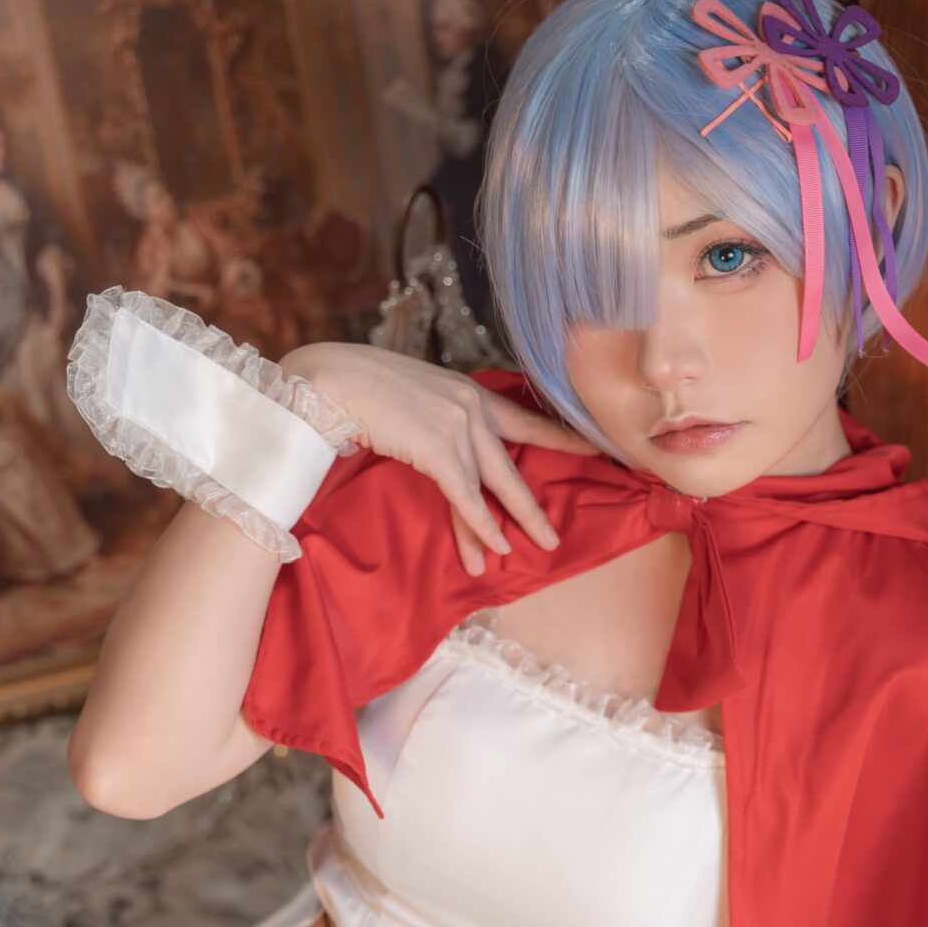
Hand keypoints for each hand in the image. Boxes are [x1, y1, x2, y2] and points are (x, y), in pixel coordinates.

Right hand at [283, 342, 598, 575]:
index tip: (594, 446)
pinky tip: (496, 546)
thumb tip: (438, 441)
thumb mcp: (414, 396)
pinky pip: (466, 497)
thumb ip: (437, 417)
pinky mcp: (439, 450)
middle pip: (517, 460)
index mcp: (469, 392)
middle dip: (539, 497)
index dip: (561, 435)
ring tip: (539, 547)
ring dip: (517, 521)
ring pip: (496, 485)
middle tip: (561, 526)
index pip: (526, 417)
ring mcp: (458, 427)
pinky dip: (481, 524)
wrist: (333, 379)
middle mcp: (472, 406)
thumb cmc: (361, 386)